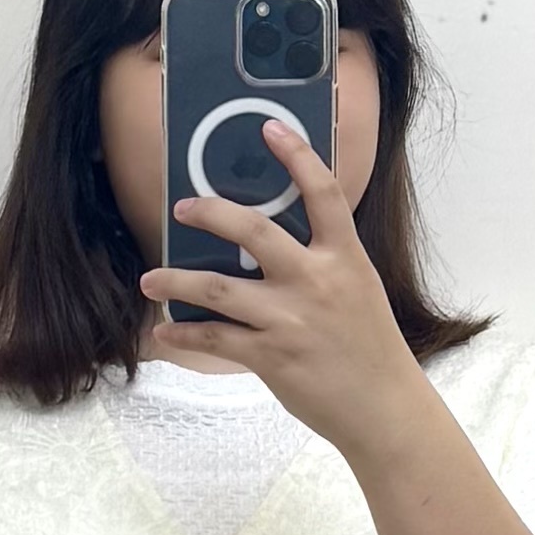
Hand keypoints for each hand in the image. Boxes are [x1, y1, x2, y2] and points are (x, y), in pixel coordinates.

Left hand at [141, 114, 428, 464]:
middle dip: (210, 213)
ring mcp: (291, 319)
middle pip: (253, 230)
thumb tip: (266, 245)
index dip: (296, 154)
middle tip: (183, 208)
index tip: (270, 127)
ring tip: (150, 279)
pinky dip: (184, 334)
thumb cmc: (369, 348)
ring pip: (216, 287)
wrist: (383, 408)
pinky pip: (215, 338)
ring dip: (175, 281)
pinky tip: (166, 331)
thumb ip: (321, 263)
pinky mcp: (271, 357)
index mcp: (345, 258)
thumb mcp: (357, 290)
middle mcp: (317, 281)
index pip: (323, 192)